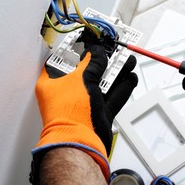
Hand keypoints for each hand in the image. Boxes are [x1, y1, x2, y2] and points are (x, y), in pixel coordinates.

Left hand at [32, 45, 136, 184]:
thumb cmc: (70, 114)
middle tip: (115, 51)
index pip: (64, 60)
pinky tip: (130, 78)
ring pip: (103, 84)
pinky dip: (122, 88)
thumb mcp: (81, 80)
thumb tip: (97, 53)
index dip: (77, 49)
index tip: (90, 41)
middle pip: (88, 71)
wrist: (80, 143)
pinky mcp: (99, 113)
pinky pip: (112, 97)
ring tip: (128, 62)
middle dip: (104, 61)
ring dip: (117, 73)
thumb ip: (92, 64)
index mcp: (54, 83)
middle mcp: (68, 93)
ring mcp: (84, 104)